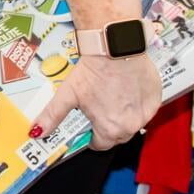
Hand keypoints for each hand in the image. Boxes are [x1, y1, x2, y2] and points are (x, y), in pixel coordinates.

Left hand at [31, 52, 160, 150]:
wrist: (117, 48)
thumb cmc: (94, 71)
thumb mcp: (68, 94)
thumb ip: (52, 116)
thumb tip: (37, 132)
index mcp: (110, 129)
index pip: (100, 145)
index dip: (91, 136)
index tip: (88, 125)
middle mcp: (131, 126)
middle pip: (117, 136)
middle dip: (107, 126)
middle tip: (99, 107)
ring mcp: (145, 114)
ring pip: (133, 123)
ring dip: (123, 115)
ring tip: (112, 96)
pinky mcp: (156, 100)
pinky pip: (145, 109)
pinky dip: (137, 103)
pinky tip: (126, 89)